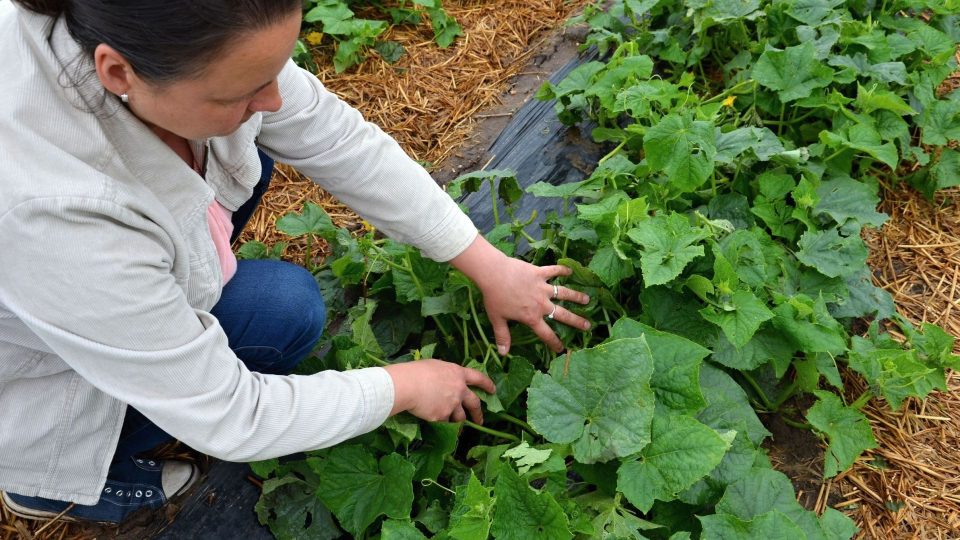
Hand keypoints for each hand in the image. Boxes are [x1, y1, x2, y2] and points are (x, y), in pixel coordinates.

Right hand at [384, 360, 495, 422]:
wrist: (408, 385)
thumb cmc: (416, 371)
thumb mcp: (435, 366)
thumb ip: (445, 374)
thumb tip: (445, 379)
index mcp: (458, 374)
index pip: (478, 378)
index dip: (487, 384)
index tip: (493, 390)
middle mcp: (459, 390)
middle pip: (474, 403)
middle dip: (478, 413)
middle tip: (480, 420)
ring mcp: (452, 404)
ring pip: (460, 417)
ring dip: (458, 420)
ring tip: (454, 424)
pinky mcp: (442, 416)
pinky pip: (444, 422)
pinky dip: (441, 422)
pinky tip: (435, 420)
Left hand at [450, 235, 590, 354]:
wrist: (493, 274)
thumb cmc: (494, 297)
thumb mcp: (497, 319)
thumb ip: (502, 336)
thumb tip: (503, 353)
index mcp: (531, 317)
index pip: (546, 334)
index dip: (555, 343)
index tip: (562, 349)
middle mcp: (541, 304)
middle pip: (563, 314)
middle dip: (576, 321)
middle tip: (588, 325)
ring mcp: (542, 288)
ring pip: (564, 293)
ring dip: (576, 296)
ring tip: (587, 299)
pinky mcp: (540, 273)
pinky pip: (554, 271)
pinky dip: (562, 270)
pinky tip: (570, 271)